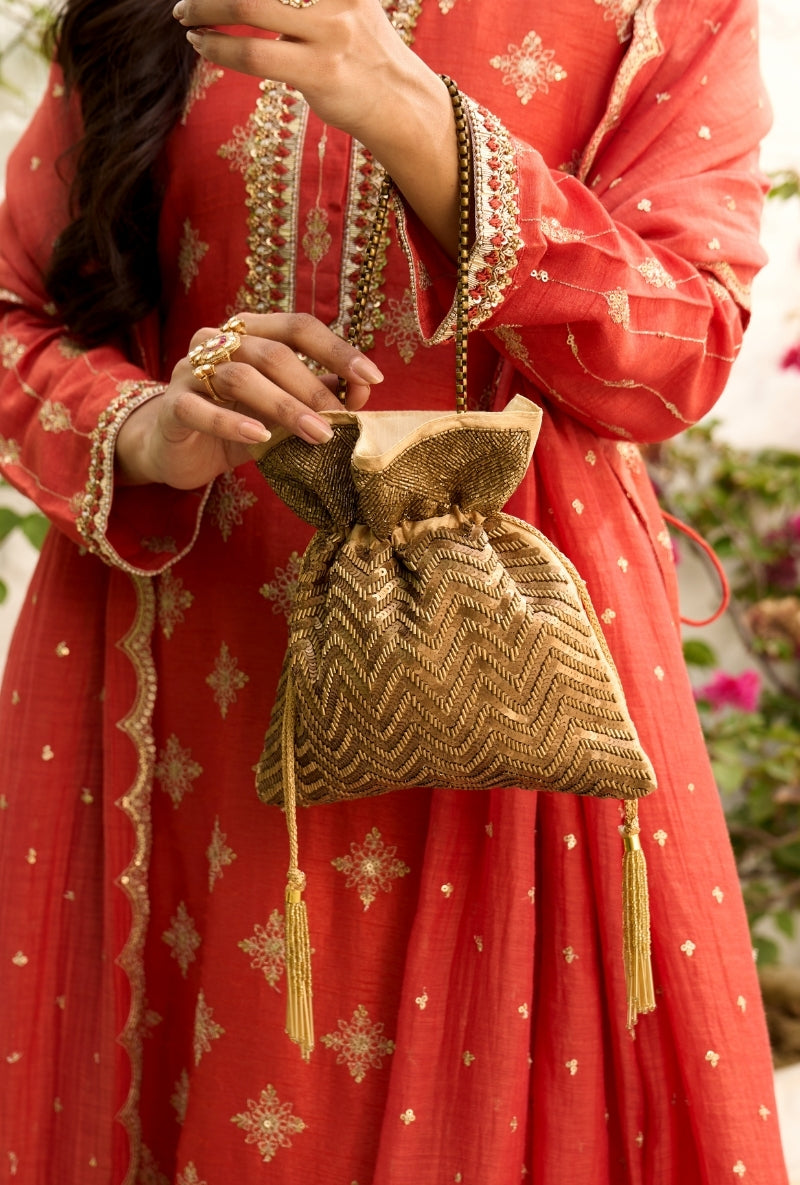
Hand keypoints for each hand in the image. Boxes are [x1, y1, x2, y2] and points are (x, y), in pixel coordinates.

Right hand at [115, 312, 382, 488]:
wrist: (178, 450)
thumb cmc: (237, 423)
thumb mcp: (283, 410)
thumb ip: (318, 394)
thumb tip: (363, 389)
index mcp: (250, 333)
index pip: (298, 327)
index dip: (337, 349)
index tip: (372, 377)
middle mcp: (219, 342)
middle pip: (273, 353)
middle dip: (313, 388)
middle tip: (342, 421)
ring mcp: (191, 371)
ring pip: (241, 377)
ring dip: (284, 406)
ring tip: (316, 434)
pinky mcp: (173, 406)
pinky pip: (201, 408)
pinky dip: (233, 422)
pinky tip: (261, 436)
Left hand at [172, 0, 460, 252]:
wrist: (404, 105)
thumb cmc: (365, 56)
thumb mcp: (347, 6)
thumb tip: (248, 5)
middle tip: (186, 0)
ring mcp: (330, 33)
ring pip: (249, 8)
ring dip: (207, 11)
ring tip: (186, 19)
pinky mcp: (320, 72)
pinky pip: (255, 56)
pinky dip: (220, 49)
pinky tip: (205, 47)